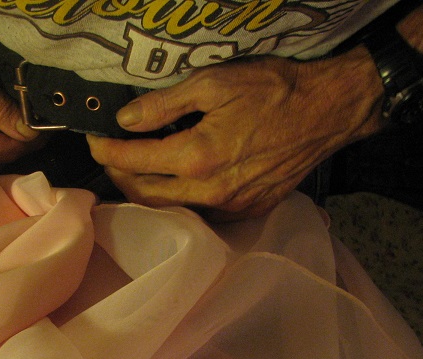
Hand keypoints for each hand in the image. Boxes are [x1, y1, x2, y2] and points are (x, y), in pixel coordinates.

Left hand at [87, 48, 383, 218]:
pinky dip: (178, 200)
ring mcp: (228, 206)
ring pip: (170, 209)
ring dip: (146, 192)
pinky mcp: (245, 211)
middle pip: (144, 195)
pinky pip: (199, 212)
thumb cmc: (274, 89)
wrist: (327, 111)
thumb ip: (163, 104)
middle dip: (119, 176)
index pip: (132, 161)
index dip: (105, 150)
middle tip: (111, 155)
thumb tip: (125, 121)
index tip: (94, 138)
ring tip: (136, 170)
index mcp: (197, 156)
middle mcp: (209, 190)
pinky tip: (176, 181)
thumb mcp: (215, 82)